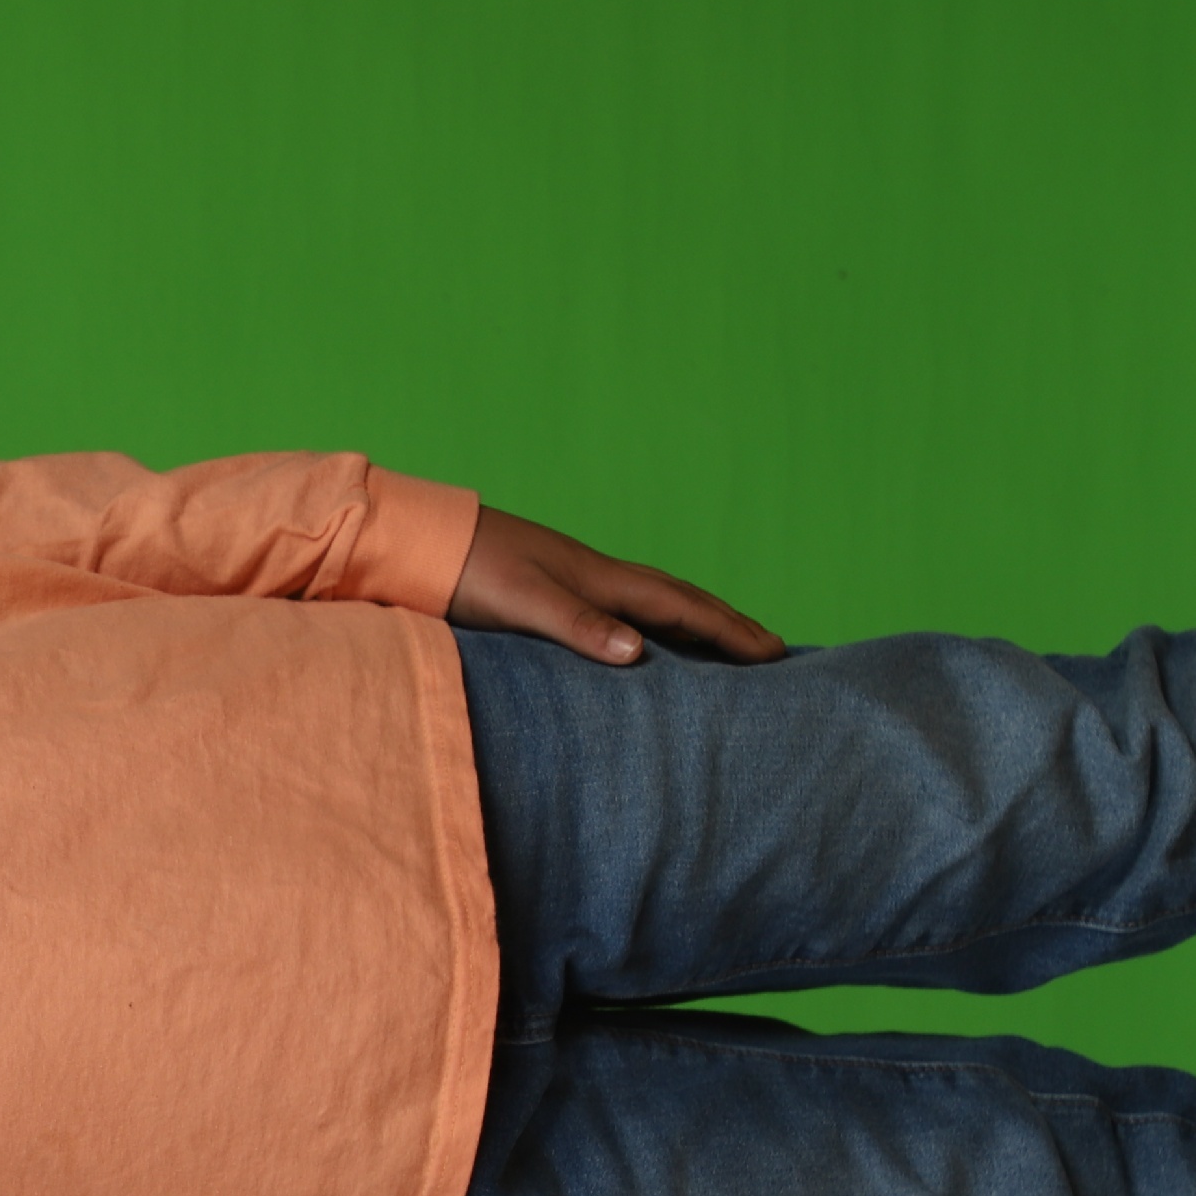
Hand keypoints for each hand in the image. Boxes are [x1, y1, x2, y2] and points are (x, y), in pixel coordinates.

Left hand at [448, 506, 784, 665]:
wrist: (420, 543)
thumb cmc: (467, 569)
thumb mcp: (523, 601)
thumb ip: (578, 626)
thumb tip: (639, 653)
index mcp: (600, 580)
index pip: (682, 607)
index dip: (730, 631)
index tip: (775, 653)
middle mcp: (597, 578)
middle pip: (680, 601)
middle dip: (727, 625)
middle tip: (773, 651)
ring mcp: (576, 581)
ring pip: (653, 604)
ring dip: (694, 624)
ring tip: (725, 648)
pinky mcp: (551, 590)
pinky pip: (621, 612)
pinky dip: (650, 628)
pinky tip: (645, 642)